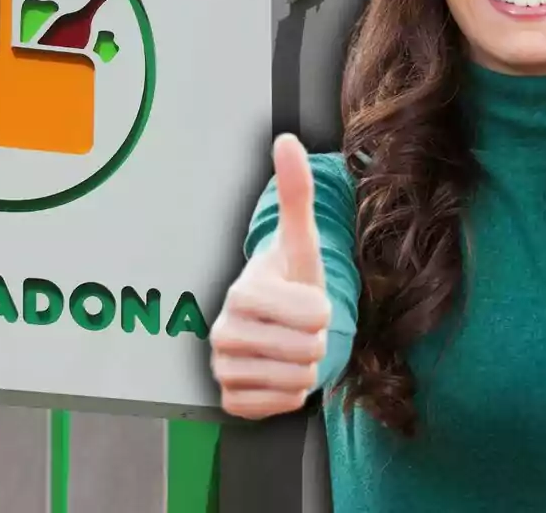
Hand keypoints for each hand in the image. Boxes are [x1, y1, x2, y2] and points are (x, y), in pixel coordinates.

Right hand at [210, 134, 330, 418]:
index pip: (313, 316)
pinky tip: (277, 372)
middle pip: (308, 350)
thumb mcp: (300, 242)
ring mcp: (223, 370)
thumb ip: (295, 193)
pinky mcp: (230, 402)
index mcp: (241, 293)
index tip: (303, 299)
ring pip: (298, 381)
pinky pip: (283, 407)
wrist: (274, 327)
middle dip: (315, 339)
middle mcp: (222, 333)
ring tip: (289, 347)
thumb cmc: (290, 282)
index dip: (322, 309)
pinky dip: (291, 394)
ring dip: (306, 367)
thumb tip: (287, 140)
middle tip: (297, 327)